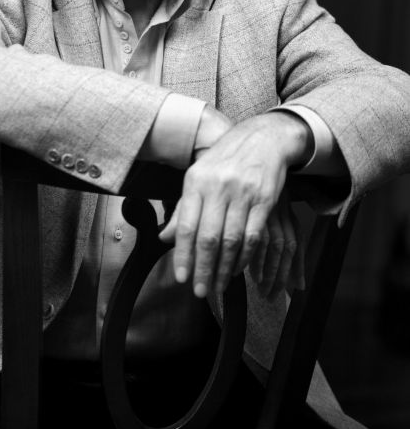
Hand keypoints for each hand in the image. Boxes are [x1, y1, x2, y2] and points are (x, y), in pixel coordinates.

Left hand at [159, 111, 311, 297]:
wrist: (262, 138)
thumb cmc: (225, 160)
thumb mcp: (199, 176)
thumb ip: (183, 208)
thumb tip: (164, 238)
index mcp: (196, 180)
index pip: (186, 225)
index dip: (183, 254)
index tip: (182, 277)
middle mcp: (218, 186)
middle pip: (208, 237)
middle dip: (203, 268)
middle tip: (200, 291)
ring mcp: (242, 193)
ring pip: (231, 240)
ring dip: (224, 268)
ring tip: (218, 285)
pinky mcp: (264, 199)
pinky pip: (253, 235)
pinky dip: (245, 256)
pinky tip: (238, 268)